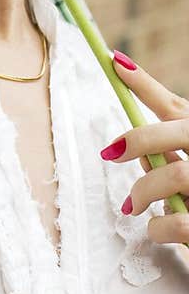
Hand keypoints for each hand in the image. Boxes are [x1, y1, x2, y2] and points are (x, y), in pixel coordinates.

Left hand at [99, 53, 188, 246]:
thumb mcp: (186, 177)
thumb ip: (165, 160)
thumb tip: (131, 151)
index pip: (178, 106)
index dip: (146, 84)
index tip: (116, 63)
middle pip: (181, 129)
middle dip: (140, 138)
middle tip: (111, 153)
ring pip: (177, 173)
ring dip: (144, 191)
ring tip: (133, 206)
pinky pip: (179, 221)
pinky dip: (158, 227)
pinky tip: (158, 230)